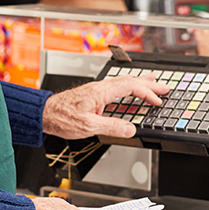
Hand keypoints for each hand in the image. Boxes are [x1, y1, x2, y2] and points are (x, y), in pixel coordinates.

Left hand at [42, 76, 169, 140]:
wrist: (44, 114)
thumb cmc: (61, 118)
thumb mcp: (88, 126)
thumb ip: (111, 126)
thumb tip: (130, 128)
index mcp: (101, 91)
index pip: (130, 87)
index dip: (147, 93)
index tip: (157, 101)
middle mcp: (99, 87)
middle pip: (129, 81)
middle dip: (149, 84)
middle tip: (164, 87)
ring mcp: (96, 90)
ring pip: (123, 82)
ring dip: (139, 83)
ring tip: (152, 81)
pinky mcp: (92, 94)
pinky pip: (116, 87)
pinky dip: (128, 87)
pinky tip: (129, 90)